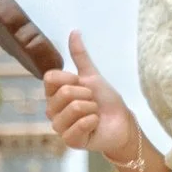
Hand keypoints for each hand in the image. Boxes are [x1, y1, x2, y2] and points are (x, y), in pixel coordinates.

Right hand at [43, 31, 141, 160]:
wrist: (121, 123)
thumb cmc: (105, 100)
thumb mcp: (92, 75)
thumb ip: (80, 56)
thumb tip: (74, 31)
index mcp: (53, 93)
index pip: (50, 78)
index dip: (70, 78)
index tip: (82, 83)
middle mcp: (52, 110)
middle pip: (64, 93)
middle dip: (86, 95)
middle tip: (92, 102)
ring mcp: (59, 126)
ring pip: (73, 108)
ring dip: (91, 109)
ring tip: (94, 114)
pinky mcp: (69, 141)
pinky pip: (79, 125)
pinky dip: (93, 122)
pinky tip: (95, 125)